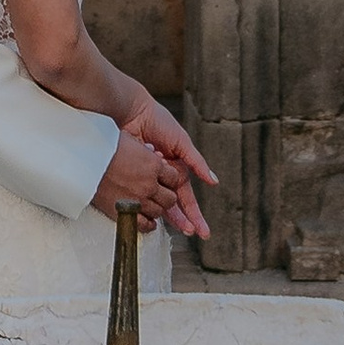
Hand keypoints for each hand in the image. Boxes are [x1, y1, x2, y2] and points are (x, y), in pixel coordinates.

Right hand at [91, 125, 184, 224]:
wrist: (83, 159)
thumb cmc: (102, 146)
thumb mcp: (129, 140)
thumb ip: (144, 150)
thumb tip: (150, 151)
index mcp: (153, 164)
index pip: (174, 177)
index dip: (170, 178)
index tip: (164, 179)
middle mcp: (149, 184)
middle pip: (171, 198)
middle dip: (166, 195)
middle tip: (159, 193)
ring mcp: (138, 200)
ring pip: (160, 212)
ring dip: (156, 208)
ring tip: (149, 204)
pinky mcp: (125, 212)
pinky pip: (145, 225)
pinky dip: (148, 224)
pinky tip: (147, 220)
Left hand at [120, 94, 217, 242]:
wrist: (130, 111)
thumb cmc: (156, 121)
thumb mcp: (181, 141)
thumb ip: (196, 161)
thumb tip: (213, 181)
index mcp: (174, 166)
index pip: (186, 194)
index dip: (193, 212)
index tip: (202, 230)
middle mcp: (161, 175)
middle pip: (173, 202)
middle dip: (184, 218)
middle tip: (192, 233)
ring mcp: (146, 177)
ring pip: (158, 202)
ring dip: (169, 213)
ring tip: (182, 228)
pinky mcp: (131, 176)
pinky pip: (141, 194)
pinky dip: (148, 197)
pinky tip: (154, 207)